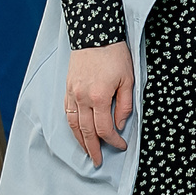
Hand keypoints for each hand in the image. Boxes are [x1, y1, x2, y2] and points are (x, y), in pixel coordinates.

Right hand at [63, 42, 135, 165]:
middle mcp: (82, 98)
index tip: (121, 145)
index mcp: (99, 97)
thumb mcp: (128, 79)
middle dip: (94, 149)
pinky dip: (72, 126)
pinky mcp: (67, 88)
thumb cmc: (114, 54)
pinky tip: (77, 132)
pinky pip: (67, 112)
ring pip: (74, 125)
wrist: (95, 33)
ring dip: (80, 141)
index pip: (105, 128)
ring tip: (87, 152)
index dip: (113, 141)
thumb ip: (125, 104)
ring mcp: (72, 93)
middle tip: (98, 162)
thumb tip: (120, 123)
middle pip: (87, 132)